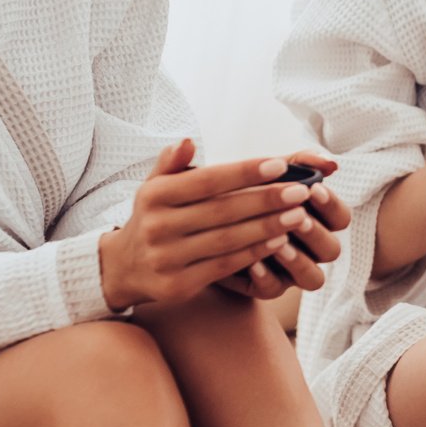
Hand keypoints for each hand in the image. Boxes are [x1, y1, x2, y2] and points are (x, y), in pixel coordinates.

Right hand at [98, 140, 324, 310]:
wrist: (123, 268)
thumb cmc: (153, 217)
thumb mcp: (154, 186)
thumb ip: (172, 163)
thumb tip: (188, 141)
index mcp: (154, 195)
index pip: (207, 181)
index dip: (245, 173)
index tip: (280, 164)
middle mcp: (158, 226)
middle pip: (223, 211)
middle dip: (266, 200)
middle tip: (302, 191)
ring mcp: (167, 258)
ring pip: (228, 240)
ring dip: (268, 227)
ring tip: (300, 215)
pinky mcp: (178, 285)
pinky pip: (225, 266)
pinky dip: (254, 253)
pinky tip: (280, 241)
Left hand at [216, 150, 351, 297]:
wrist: (202, 219)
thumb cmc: (243, 190)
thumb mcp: (268, 172)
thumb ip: (300, 163)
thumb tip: (332, 164)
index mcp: (317, 219)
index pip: (341, 217)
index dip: (331, 206)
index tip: (313, 189)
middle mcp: (310, 249)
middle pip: (332, 250)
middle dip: (317, 234)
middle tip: (299, 218)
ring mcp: (291, 271)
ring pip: (313, 278)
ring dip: (299, 261)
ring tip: (280, 244)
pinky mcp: (265, 286)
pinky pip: (273, 289)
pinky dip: (266, 276)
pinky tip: (252, 262)